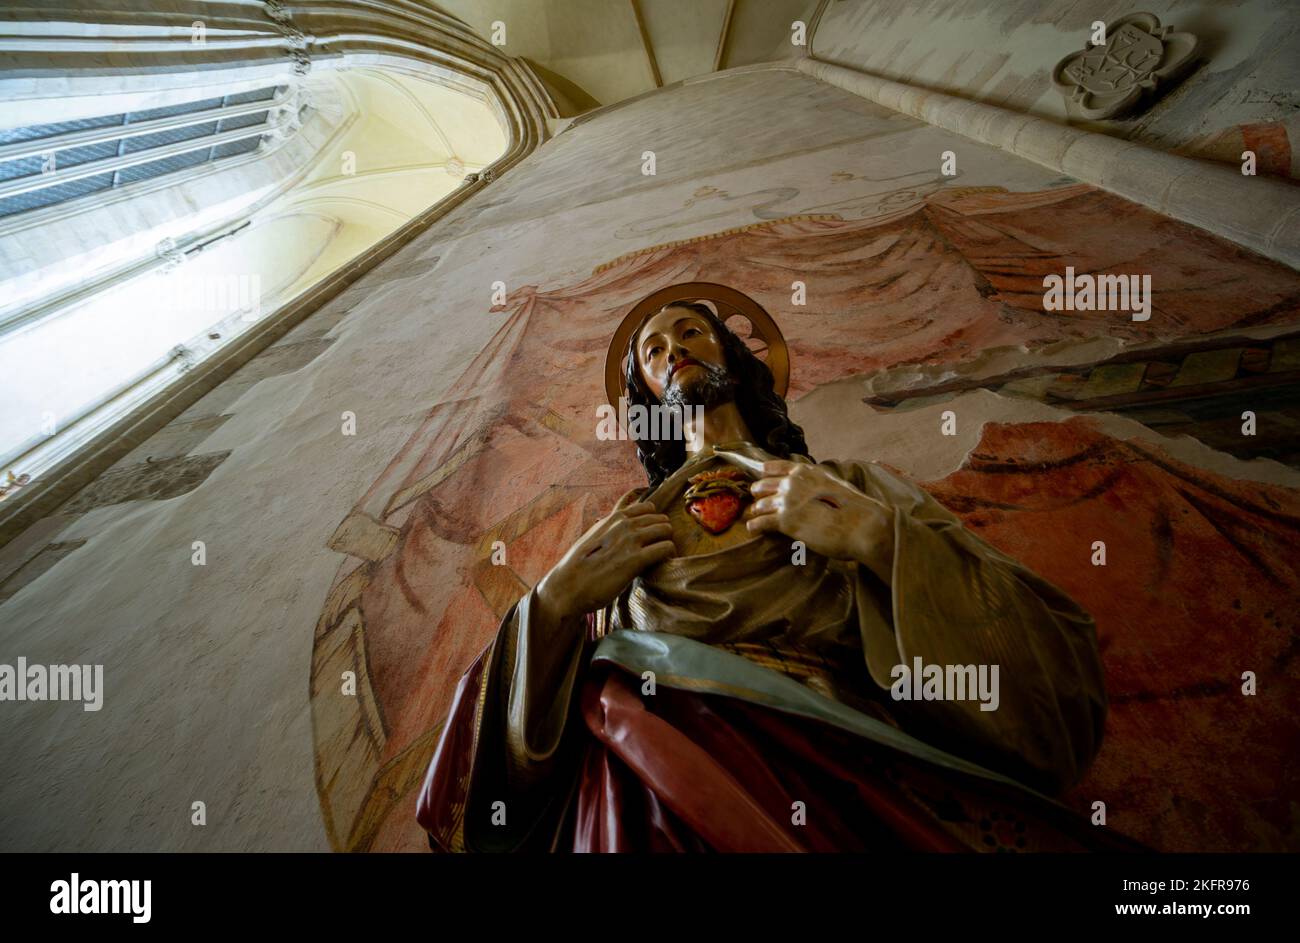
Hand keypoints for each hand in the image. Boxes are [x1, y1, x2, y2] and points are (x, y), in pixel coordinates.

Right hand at [536, 489, 675, 622]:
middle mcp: (623, 525)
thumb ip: (608, 529)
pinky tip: (661, 564)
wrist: (567, 587)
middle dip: (663, 533)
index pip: (648, 507)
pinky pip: (665, 548)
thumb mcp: (592, 538)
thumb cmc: (578, 567)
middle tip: (659, 549)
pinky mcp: (635, 560)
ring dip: (667, 543)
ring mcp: (630, 541)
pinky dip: (668, 555)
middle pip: (660, 519)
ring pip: (665, 530)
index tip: (653, 535)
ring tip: (662, 558)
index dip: (654, 521)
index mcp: (613, 518)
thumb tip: (612, 525)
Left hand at [746, 460, 894, 581]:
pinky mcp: (784, 520)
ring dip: (757, 511)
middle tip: (759, 503)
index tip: (761, 476)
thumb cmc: (855, 509)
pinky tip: (753, 529)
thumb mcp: (835, 485)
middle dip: (759, 494)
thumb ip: (819, 484)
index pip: (776, 466)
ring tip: (756, 516)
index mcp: (806, 472)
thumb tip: (815, 491)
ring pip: (760, 504)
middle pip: (762, 485)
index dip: (766, 473)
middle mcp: (793, 482)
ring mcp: (787, 500)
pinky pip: (760, 522)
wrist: (861, 525)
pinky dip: (755, 526)